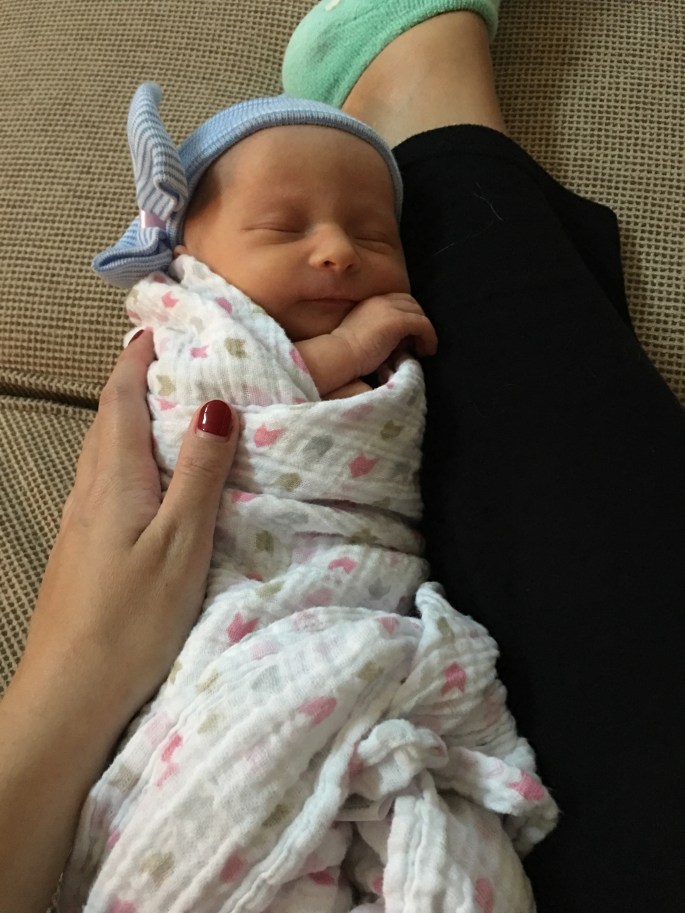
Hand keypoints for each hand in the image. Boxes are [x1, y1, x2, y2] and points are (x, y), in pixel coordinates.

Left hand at [0, 329, 238, 912]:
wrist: (69, 690)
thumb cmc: (131, 618)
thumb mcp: (181, 541)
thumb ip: (198, 472)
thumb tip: (214, 404)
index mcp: (114, 477)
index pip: (121, 398)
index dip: (137, 360)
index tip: (158, 328)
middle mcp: (90, 489)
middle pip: (107, 419)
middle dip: (132, 381)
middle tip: (168, 358)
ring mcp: (80, 520)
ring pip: (103, 451)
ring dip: (128, 419)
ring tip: (162, 406)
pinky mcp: (82, 548)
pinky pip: (103, 481)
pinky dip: (125, 457)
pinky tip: (144, 477)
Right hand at [331, 293, 437, 378]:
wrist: (339, 355)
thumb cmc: (347, 354)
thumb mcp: (365, 335)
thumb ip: (381, 331)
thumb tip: (403, 340)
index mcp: (371, 302)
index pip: (399, 301)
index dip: (408, 316)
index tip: (409, 337)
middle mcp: (381, 300)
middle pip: (412, 303)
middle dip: (418, 321)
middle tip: (418, 342)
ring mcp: (390, 309)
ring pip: (419, 313)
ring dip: (425, 331)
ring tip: (423, 349)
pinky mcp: (398, 321)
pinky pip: (423, 324)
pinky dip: (429, 337)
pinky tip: (427, 351)